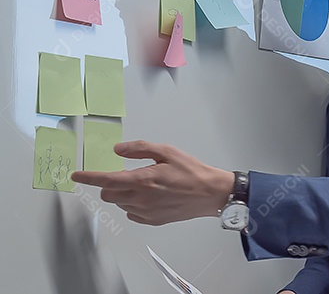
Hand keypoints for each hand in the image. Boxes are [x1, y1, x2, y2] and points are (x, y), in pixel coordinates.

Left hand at [71, 140, 233, 224]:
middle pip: (108, 194)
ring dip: (123, 194)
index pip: (105, 180)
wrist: (210, 193)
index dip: (88, 177)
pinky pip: (131, 213)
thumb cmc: (191, 171)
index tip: (76, 175)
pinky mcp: (152, 221)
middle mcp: (139, 199)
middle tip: (126, 175)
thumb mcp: (167, 151)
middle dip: (110, 184)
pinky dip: (133, 205)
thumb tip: (118, 150)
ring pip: (120, 204)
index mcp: (141, 180)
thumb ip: (140, 149)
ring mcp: (145, 212)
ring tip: (145, 185)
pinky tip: (150, 197)